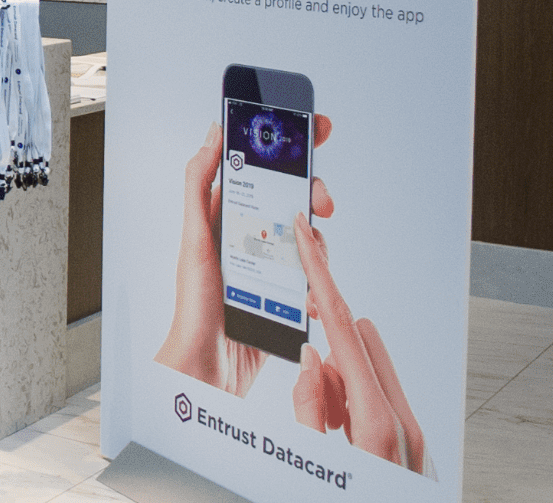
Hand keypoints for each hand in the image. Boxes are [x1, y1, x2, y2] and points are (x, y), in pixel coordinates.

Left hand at [154, 116, 332, 395]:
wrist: (208, 369)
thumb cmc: (194, 306)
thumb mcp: (195, 239)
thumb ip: (200, 187)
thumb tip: (212, 136)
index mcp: (224, 218)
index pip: (257, 171)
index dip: (285, 148)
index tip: (313, 128)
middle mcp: (246, 237)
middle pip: (290, 201)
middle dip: (311, 194)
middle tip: (323, 201)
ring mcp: (269, 265)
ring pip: (307, 238)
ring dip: (317, 240)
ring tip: (313, 251)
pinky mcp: (285, 295)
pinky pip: (314, 277)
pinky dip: (320, 278)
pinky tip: (313, 288)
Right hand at [293, 222, 428, 472]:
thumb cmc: (349, 500)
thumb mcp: (313, 461)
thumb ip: (311, 407)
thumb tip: (314, 359)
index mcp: (375, 421)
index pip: (341, 329)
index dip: (320, 278)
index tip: (307, 238)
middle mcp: (401, 422)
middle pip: (354, 346)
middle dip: (321, 339)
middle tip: (303, 363)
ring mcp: (410, 434)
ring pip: (363, 374)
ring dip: (332, 378)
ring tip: (316, 418)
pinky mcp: (409, 443)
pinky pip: (374, 399)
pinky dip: (348, 397)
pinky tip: (331, 420)